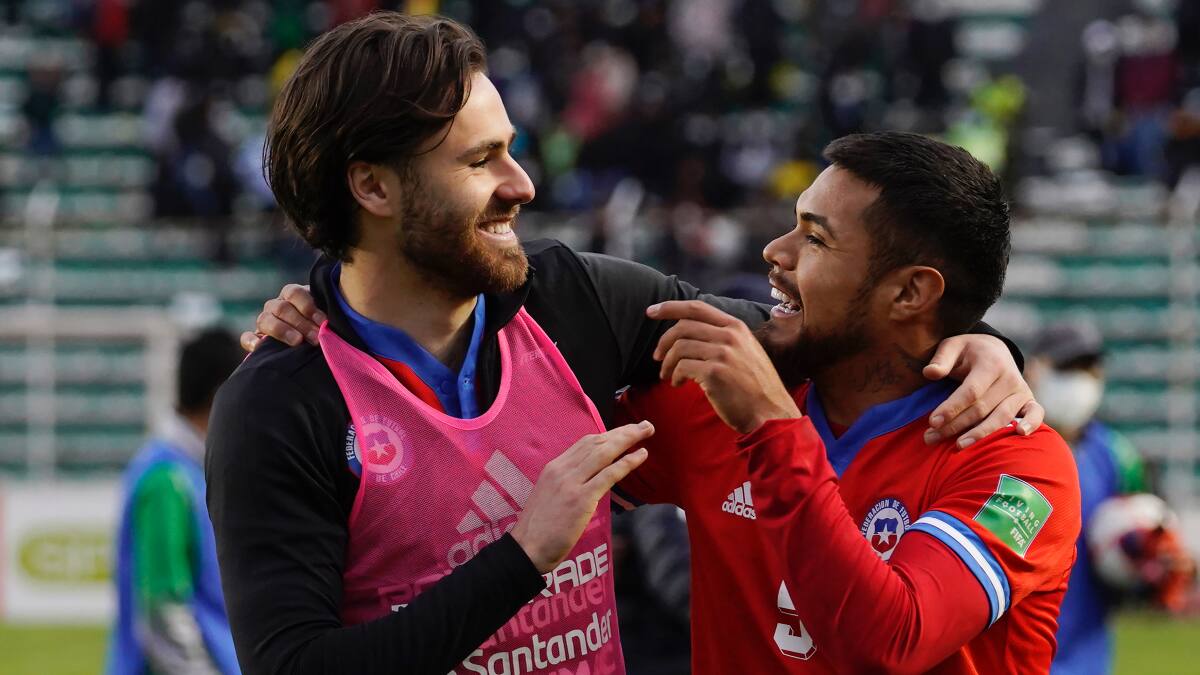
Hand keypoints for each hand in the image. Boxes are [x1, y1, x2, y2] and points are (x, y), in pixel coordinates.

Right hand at [240, 284, 326, 351]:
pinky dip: (251, 341)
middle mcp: (277, 306)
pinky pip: (247, 337)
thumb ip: (325, 316)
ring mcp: (265, 321)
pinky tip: (260, 347)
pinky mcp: (256, 338)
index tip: (323, 321)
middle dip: (300, 323)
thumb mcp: (325, 316)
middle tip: (315, 337)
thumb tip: (331, 322)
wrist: (311, 343)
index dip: (308, 306)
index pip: (294, 293)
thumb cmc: (322, 325)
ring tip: (297, 341)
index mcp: (293, 295)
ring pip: (264, 319)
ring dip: (282, 330)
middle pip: (282, 308)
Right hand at [510, 422, 652, 572]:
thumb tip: (590, 480)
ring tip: (647, 431)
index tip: (624, 431)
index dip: (608, 434)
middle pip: (597, 442)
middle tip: (644, 425)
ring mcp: (571, 483)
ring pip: (604, 452)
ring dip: (629, 439)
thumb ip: (568, 483)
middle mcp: (562, 470)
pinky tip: (641, 455)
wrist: (526, 549)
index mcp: (554, 468)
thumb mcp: (550, 496)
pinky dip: (627, 462)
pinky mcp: (581, 499)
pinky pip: (609, 474)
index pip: (584, 443)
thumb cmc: (539, 529)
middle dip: (623, 431)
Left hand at [647, 300, 800, 434]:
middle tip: (657, 357)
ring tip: (668, 376)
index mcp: (736, 327)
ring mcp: (723, 353)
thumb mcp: (745, 352)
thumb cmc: (754, 387)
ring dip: (668, 363)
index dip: (670, 307)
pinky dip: (675, 376)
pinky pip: (682, 367)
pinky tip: (678, 384)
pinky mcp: (715, 372)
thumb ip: (723, 338)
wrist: (770, 413)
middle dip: (664, 341)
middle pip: (683, 327)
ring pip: (679, 347)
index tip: (651, 312)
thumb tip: (689, 332)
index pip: (696, 307)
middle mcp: (730, 335)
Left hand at [923, 334, 1043, 448]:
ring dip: (979, 434)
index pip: (970, 391)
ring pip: (1001, 417)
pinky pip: (1035, 414)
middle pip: (982, 408)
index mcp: (990, 363)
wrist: (994, 349)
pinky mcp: (1029, 400)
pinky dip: (1032, 424)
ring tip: (957, 446)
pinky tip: (1020, 434)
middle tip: (931, 437)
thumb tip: (929, 373)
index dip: (952, 408)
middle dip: (955, 425)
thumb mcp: (952, 347)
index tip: (932, 422)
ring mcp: (1021, 390)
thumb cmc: (967, 352)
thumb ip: (941, 360)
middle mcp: (1009, 377)